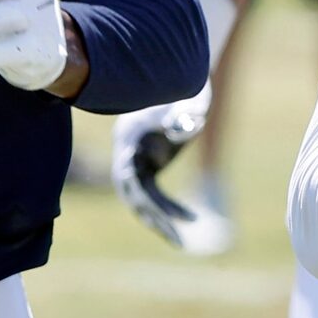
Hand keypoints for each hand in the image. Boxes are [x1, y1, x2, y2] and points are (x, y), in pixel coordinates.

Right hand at [113, 88, 212, 242]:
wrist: (182, 74)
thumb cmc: (187, 87)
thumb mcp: (190, 100)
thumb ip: (186, 114)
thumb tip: (184, 128)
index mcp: (129, 138)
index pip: (128, 177)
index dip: (144, 200)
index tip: (164, 218)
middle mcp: (127, 151)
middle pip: (132, 194)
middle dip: (153, 219)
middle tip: (176, 242)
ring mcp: (136, 158)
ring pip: (141, 198)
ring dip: (159, 220)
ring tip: (180, 243)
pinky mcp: (149, 163)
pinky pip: (154, 192)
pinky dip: (170, 206)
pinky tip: (190, 218)